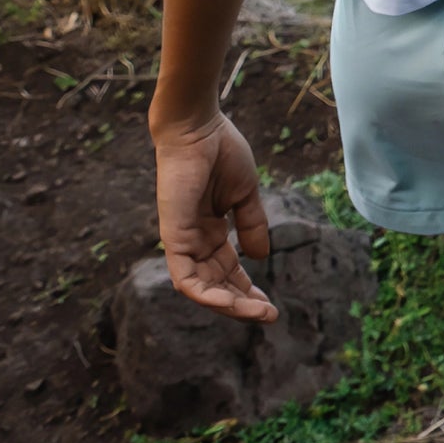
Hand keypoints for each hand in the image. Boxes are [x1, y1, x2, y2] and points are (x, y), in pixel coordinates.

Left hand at [152, 113, 278, 322]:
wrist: (197, 127)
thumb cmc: (219, 150)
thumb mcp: (244, 193)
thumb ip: (251, 225)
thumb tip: (261, 258)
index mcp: (209, 229)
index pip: (227, 270)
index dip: (247, 289)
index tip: (270, 304)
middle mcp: (194, 240)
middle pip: (216, 284)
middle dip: (242, 303)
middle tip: (269, 315)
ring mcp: (182, 241)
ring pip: (201, 289)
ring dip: (229, 305)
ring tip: (258, 313)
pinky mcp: (173, 238)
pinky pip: (186, 279)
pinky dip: (207, 295)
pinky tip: (231, 303)